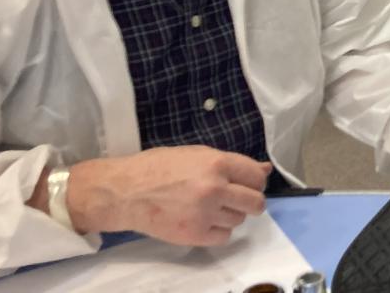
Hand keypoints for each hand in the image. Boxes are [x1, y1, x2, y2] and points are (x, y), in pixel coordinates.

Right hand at [65, 146, 271, 245]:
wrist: (124, 192)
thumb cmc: (158, 168)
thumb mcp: (197, 154)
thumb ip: (233, 163)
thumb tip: (265, 169)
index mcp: (217, 163)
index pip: (257, 177)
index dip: (255, 181)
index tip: (247, 184)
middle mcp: (215, 188)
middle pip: (256, 202)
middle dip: (250, 201)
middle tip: (236, 200)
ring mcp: (205, 213)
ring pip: (239, 220)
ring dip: (230, 215)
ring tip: (208, 207)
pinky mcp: (195, 235)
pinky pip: (224, 236)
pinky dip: (217, 231)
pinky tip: (202, 220)